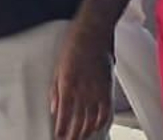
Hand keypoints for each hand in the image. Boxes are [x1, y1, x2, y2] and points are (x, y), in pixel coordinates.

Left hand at [50, 21, 112, 139]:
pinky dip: (100, 123)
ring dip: (85, 132)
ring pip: (92, 120)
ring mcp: (97, 91)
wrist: (94, 32)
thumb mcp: (58, 65)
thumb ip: (55, 89)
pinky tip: (96, 128)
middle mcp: (84, 90)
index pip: (64, 113)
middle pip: (78, 121)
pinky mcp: (108, 89)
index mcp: (68, 83)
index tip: (58, 137)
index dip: (61, 128)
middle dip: (72, 135)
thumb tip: (54, 108)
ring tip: (79, 138)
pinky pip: (106, 112)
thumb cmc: (73, 45)